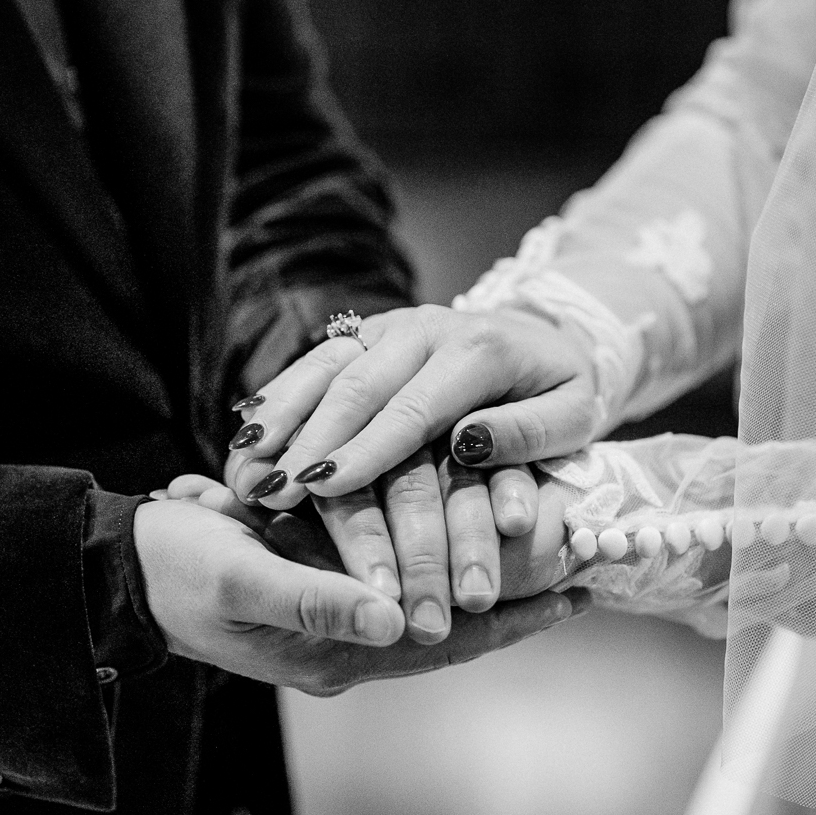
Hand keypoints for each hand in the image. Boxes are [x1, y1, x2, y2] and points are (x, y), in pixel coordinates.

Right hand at [132, 492, 587, 696]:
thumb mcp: (242, 580)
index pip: (445, 644)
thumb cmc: (178, 571)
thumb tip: (394, 618)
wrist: (124, 566)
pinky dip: (442, 552)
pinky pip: (400, 574)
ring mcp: (335, 616)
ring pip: (430, 600)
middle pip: (451, 630)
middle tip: (585, 566)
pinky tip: (473, 525)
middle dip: (514, 601)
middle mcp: (345, 646)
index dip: (511, 620)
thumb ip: (316, 600)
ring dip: (484, 577)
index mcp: (334, 655)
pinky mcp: (323, 582)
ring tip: (549, 545)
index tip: (577, 592)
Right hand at [228, 305, 598, 507]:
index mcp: (477, 349)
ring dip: (280, 416)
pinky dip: (279, 398)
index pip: (413, 407)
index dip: (366, 449)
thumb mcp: (572, 415)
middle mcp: (424, 329)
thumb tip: (469, 445)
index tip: (324, 486)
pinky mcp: (367, 333)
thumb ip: (527, 432)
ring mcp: (390, 326)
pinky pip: (316, 363)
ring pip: (324, 368)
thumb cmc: (564, 392)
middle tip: (268, 488)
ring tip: (243, 464)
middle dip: (308, 439)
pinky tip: (247, 434)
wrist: (550, 337)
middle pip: (355, 386)